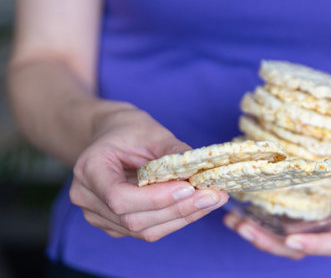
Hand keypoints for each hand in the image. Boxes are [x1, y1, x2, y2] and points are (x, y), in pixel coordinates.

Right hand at [70, 103, 228, 240]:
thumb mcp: (151, 132)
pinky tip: (197, 205)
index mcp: (89, 169)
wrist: (112, 136)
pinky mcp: (116, 224)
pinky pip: (148, 230)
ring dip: (183, 217)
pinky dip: (176, 219)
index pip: (119, 197)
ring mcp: (100, 215)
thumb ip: (173, 153)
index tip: (189, 188)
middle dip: (178, 209)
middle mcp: (88, 198)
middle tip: (213, 196)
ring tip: (212, 200)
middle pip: (134, 219)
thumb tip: (202, 173)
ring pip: (144, 230)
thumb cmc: (129, 130)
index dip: (155, 198)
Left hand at [224, 131, 330, 258]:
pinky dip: (256, 215)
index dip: (315, 245)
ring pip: (283, 233)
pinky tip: (237, 207)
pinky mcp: (299, 200)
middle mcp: (330, 220)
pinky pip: (276, 214)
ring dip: (257, 231)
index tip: (291, 239)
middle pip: (300, 244)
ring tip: (232, 221)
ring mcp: (313, 212)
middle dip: (271, 242)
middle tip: (244, 229)